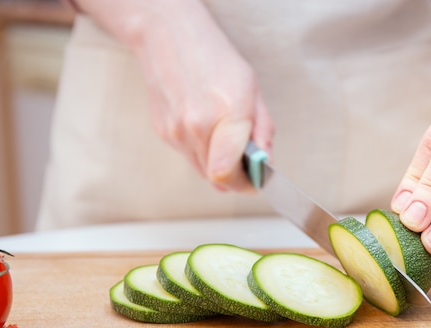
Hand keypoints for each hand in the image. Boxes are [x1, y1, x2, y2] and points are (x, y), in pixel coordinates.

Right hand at [78, 0, 273, 190]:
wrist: (168, 39)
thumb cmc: (214, 59)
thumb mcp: (251, 89)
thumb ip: (262, 131)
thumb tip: (266, 164)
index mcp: (226, 113)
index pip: (227, 172)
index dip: (243, 184)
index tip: (254, 183)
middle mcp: (197, 126)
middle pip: (217, 178)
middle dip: (235, 177)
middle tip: (246, 166)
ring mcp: (176, 132)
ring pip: (202, 171)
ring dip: (218, 166)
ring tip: (225, 139)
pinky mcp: (164, 133)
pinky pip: (189, 157)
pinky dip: (202, 152)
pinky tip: (205, 127)